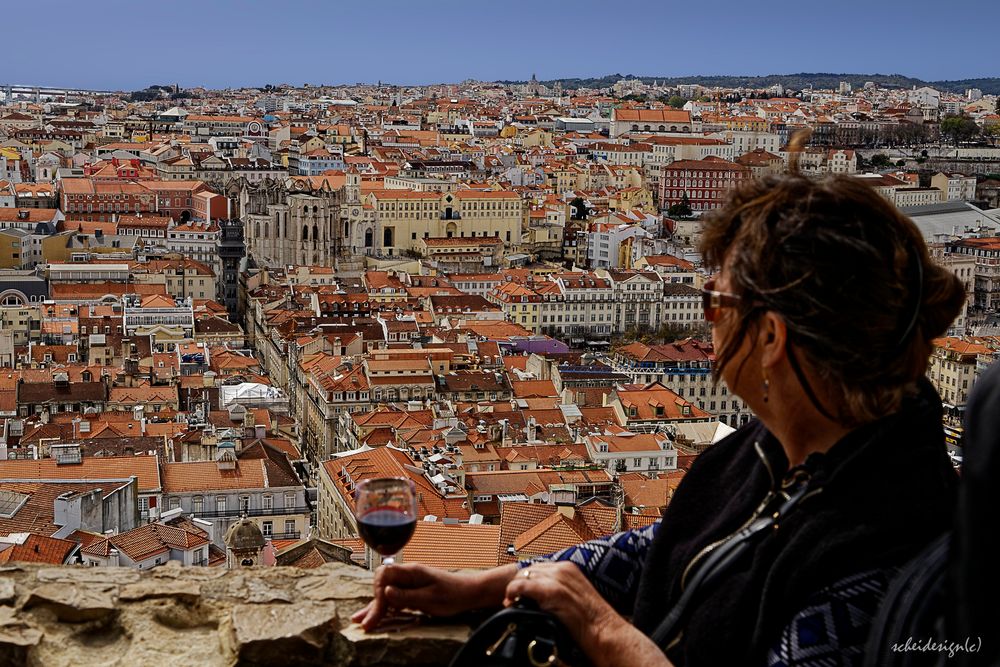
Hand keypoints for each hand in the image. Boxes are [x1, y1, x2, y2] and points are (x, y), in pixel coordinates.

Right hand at [351, 563, 461, 630]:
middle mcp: (408, 575)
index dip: (379, 592)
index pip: (384, 575)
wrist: (469, 593)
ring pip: (386, 594)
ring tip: (360, 622)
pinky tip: (374, 617)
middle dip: (373, 604)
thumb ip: (407, 595)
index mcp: (412, 572)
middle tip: (365, 624)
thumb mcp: (430, 598)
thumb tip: (385, 592)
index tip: (381, 610)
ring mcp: (409, 583)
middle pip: (382, 585)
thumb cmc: (453, 595)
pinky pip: (394, 600)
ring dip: (374, 608)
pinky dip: (384, 609)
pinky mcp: (412, 592)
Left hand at [503, 562, 618, 649]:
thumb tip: (536, 596)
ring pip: (523, 575)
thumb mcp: (574, 597)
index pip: (537, 567)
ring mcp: (558, 579)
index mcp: (568, 568)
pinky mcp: (553, 591)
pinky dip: (513, 592)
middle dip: (518, 584)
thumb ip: (557, 590)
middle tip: (512, 600)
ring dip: (514, 590)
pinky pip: (522, 585)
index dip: (525, 580)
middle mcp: (563, 569)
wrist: (605, 632)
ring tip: (512, 604)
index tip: (518, 594)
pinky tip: (512, 602)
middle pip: (528, 569)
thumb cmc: (591, 622)